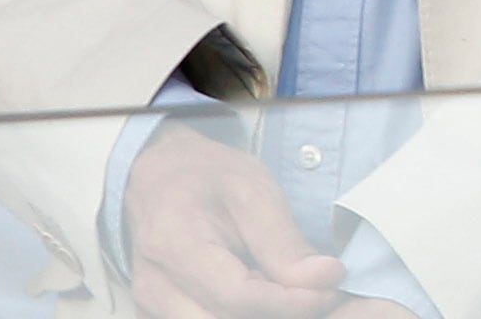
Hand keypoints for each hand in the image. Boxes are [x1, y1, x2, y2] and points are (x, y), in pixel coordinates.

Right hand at [121, 125, 346, 318]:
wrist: (156, 175)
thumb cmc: (206, 177)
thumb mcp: (253, 192)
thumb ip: (285, 243)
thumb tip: (326, 280)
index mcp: (173, 246)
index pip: (237, 297)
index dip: (291, 302)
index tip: (330, 289)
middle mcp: (152, 287)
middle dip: (278, 314)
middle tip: (317, 292)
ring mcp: (150, 304)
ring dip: (261, 315)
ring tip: (288, 289)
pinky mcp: (157, 313)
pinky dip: (241, 316)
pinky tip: (265, 295)